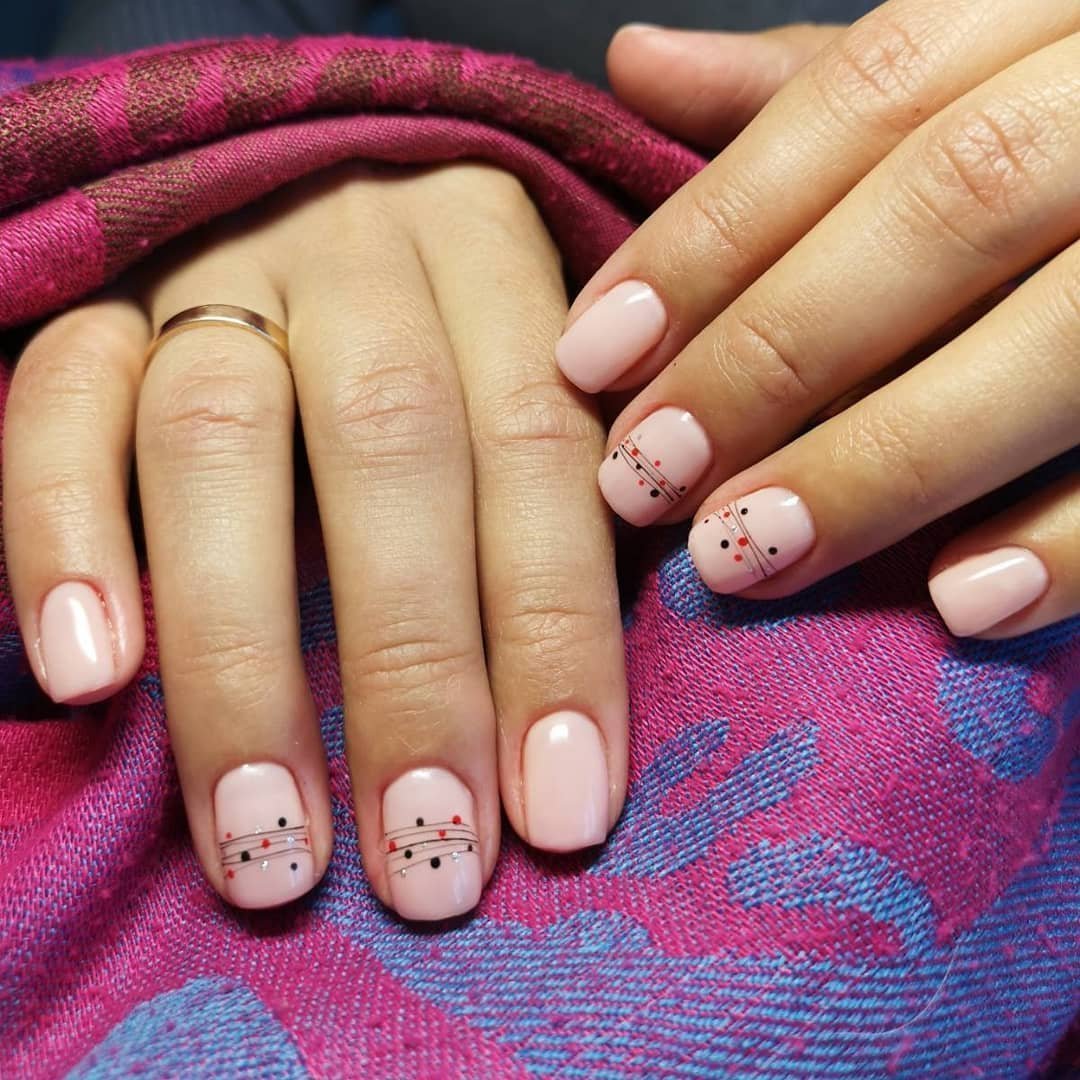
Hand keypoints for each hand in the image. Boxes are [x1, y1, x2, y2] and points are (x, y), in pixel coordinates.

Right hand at [2, 162, 626, 914]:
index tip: (561, 811)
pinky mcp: (95, 291)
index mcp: (497, 253)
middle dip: (411, 672)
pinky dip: (65, 531)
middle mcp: (359, 246)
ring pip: (219, 442)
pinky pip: (58, 396)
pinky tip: (91, 680)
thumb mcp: (529, 360)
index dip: (556, 636)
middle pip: (391, 450)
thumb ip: (552, 490)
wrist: (306, 170)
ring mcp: (216, 262)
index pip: (543, 451)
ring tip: (268, 842)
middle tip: (428, 863)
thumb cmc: (448, 318)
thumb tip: (573, 710)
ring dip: (243, 657)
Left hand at [556, 4, 1078, 638]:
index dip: (714, 235)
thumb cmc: (1071, 123)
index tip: (592, 358)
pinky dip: (1075, 539)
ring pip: (1059, 338)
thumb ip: (807, 85)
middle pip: (953, 204)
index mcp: (1055, 7)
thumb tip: (636, 63)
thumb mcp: (959, 70)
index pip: (864, 94)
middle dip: (775, 353)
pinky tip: (958, 603)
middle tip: (645, 477)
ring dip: (882, 461)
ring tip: (743, 553)